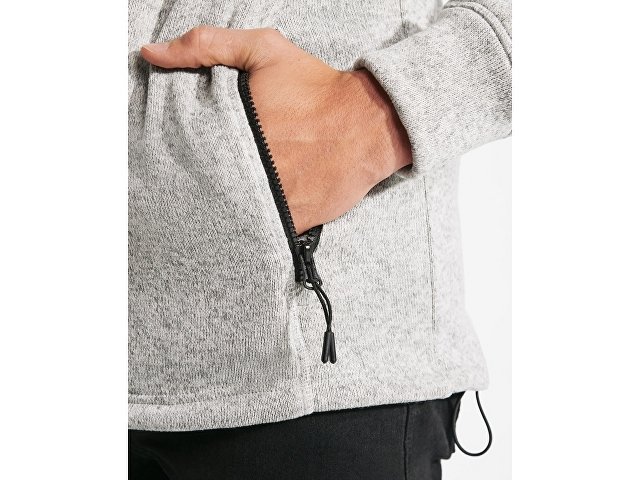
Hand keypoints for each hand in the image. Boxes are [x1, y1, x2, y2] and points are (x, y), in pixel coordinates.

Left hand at [141, 27, 411, 233]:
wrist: (370, 122)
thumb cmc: (317, 87)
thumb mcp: (264, 51)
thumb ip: (207, 46)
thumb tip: (152, 53)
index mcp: (233, 132)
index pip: (183, 155)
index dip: (172, 161)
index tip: (166, 162)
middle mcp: (249, 170)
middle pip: (203, 190)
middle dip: (194, 189)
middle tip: (186, 189)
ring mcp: (272, 199)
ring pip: (230, 217)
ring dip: (220, 214)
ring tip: (214, 206)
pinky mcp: (294, 220)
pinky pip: (262, 233)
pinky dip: (250, 231)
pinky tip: (243, 221)